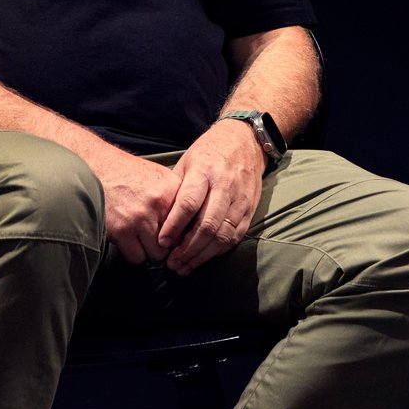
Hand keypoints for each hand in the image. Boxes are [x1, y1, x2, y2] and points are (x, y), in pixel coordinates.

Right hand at [93, 151, 183, 265]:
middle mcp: (160, 205)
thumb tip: (188, 224)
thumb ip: (177, 198)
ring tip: (144, 242)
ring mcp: (140, 219)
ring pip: (156, 255)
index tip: (177, 238)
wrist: (98, 168)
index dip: (183, 235)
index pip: (190, 225)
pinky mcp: (121, 230)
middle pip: (175, 243)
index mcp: (173, 191)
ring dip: (151, 252)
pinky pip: (136, 257)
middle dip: (168, 247)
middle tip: (159, 242)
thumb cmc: (129, 174)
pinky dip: (134, 255)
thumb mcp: (161, 177)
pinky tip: (131, 243)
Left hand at [158, 119, 266, 274]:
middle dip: (187, 249)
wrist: (245, 141)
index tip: (162, 242)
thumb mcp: (187, 162)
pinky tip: (203, 258)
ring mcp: (240, 198)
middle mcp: (224, 185)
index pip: (189, 203)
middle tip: (171, 263)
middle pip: (207, 225)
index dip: (174, 226)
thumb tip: (157, 220)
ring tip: (184, 267)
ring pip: (223, 235)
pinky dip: (218, 251)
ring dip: (202, 255)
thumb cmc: (209, 152)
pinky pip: (235, 236)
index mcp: (204, 171)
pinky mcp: (250, 208)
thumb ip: (176, 190)